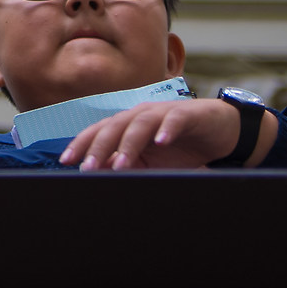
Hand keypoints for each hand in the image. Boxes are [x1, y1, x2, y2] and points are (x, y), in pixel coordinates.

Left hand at [58, 98, 268, 171]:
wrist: (219, 131)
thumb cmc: (181, 147)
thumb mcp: (151, 161)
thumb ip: (127, 165)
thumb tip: (99, 175)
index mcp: (129, 124)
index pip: (100, 132)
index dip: (83, 144)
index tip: (66, 161)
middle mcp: (141, 115)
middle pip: (115, 126)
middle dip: (99, 147)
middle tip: (88, 167)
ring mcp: (163, 112)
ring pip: (140, 124)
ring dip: (129, 144)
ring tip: (121, 164)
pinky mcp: (187, 114)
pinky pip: (174, 120)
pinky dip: (167, 129)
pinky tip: (162, 141)